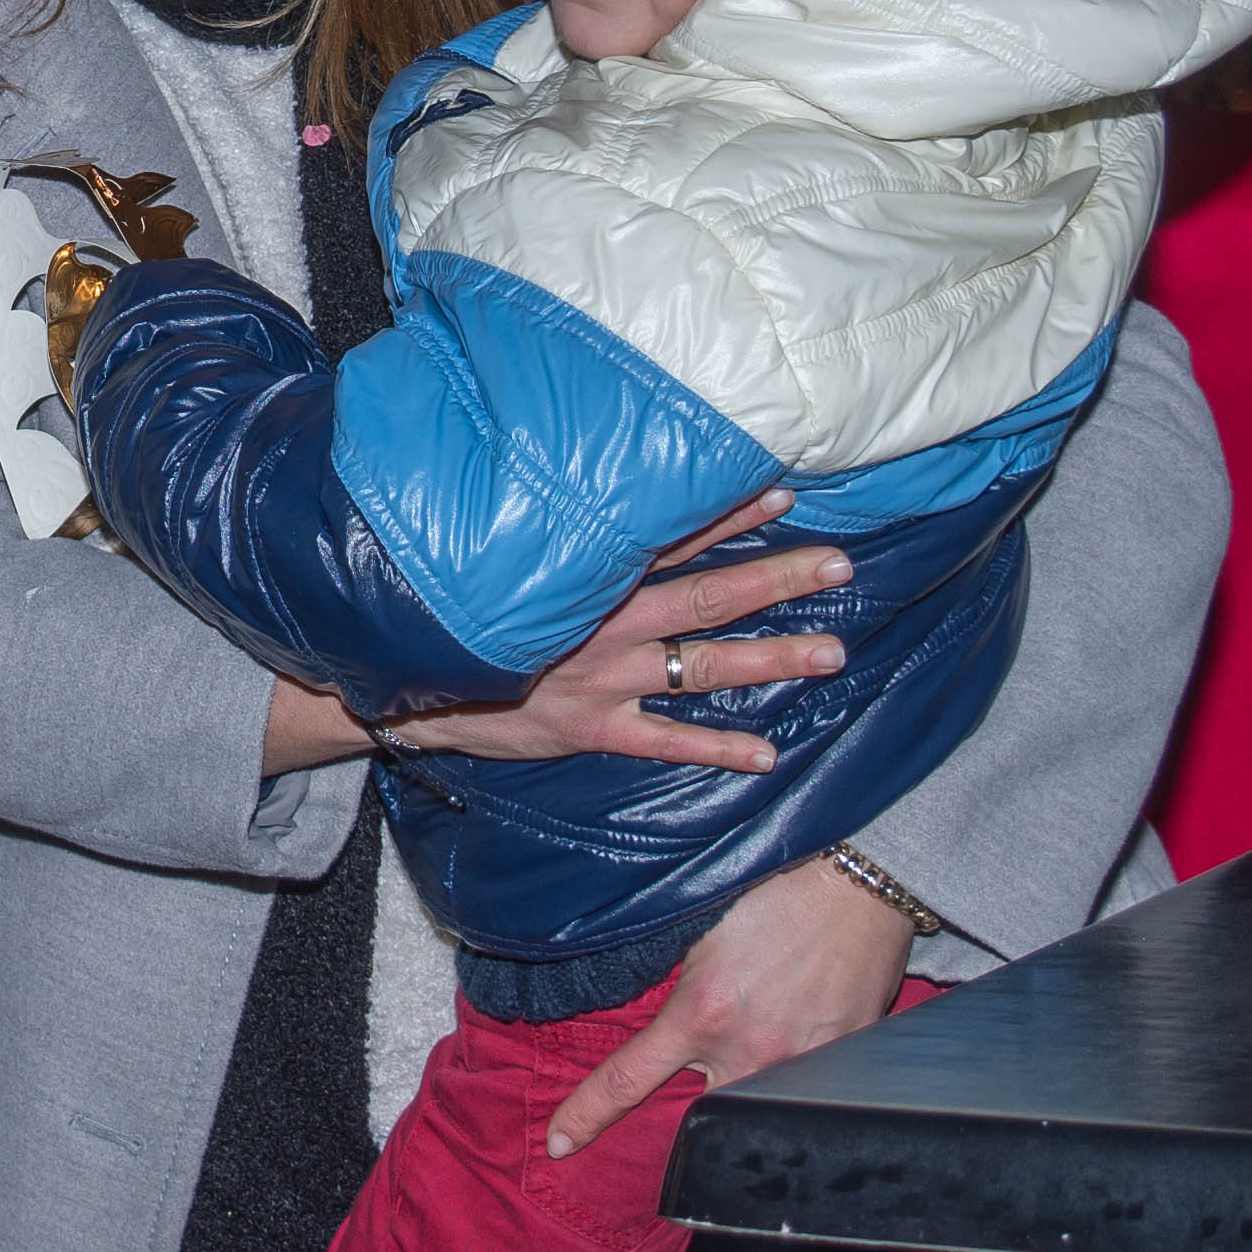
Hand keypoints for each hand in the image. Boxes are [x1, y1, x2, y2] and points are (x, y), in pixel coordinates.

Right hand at [399, 497, 851, 781]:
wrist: (411, 685)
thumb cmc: (471, 617)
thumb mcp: (515, 568)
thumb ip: (569, 544)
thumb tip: (614, 499)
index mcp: (590, 579)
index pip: (673, 539)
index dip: (728, 517)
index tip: (783, 496)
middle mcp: (606, 624)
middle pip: (707, 596)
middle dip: (777, 580)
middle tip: (840, 566)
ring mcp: (604, 679)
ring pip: (702, 666)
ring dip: (769, 659)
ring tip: (832, 653)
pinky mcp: (591, 728)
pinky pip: (664, 742)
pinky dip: (716, 748)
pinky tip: (767, 754)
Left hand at [543, 857, 916, 1158]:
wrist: (860, 879)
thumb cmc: (776, 889)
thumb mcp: (702, 931)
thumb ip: (677, 982)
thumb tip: (655, 1013)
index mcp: (701, 1015)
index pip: (625, 1082)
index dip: (585, 1117)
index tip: (557, 1146)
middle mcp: (749, 1053)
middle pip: (700, 1114)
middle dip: (693, 1105)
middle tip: (712, 1061)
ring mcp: (802, 1065)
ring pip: (756, 1105)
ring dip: (749, 1084)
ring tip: (767, 1032)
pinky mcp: (845, 1062)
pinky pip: (809, 1087)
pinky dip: (799, 1068)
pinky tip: (806, 1024)